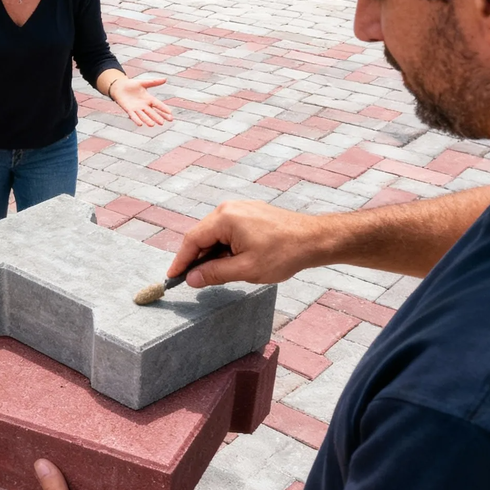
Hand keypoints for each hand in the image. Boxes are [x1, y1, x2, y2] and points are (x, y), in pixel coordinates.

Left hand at [112, 78, 172, 126]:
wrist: (119, 87)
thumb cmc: (131, 85)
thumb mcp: (143, 83)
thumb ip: (154, 82)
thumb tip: (165, 79)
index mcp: (148, 99)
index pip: (158, 104)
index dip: (163, 109)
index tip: (170, 113)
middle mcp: (144, 105)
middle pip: (152, 112)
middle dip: (157, 117)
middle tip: (163, 122)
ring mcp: (136, 108)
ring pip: (143, 115)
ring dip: (148, 120)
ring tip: (153, 125)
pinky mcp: (129, 109)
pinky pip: (133, 115)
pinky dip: (137, 119)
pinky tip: (140, 124)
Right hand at [168, 200, 324, 286]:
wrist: (316, 240)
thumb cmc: (284, 253)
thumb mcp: (246, 269)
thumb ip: (214, 274)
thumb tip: (191, 279)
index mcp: (225, 218)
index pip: (192, 240)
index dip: (181, 261)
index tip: (172, 277)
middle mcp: (229, 208)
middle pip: (202, 235)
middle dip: (197, 259)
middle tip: (195, 281)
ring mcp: (241, 208)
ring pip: (216, 234)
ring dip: (213, 254)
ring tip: (219, 273)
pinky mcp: (250, 213)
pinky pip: (228, 230)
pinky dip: (225, 246)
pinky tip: (232, 261)